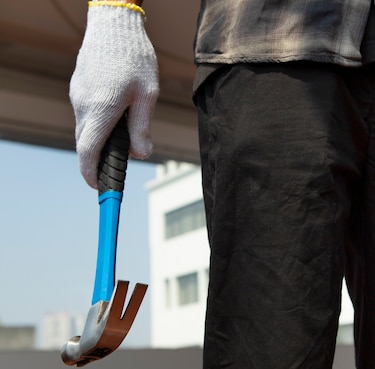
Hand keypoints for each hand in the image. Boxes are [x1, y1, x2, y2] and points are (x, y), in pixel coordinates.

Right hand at [70, 2, 158, 187]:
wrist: (114, 25)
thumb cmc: (135, 59)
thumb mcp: (147, 96)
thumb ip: (142, 127)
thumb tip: (140, 154)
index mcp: (100, 111)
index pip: (88, 152)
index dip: (91, 174)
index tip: (99, 188)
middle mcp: (83, 106)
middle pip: (86, 144)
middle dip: (100, 158)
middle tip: (120, 164)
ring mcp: (77, 96)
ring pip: (86, 128)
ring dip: (102, 138)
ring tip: (127, 131)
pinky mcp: (78, 88)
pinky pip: (86, 114)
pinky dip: (99, 122)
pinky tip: (118, 112)